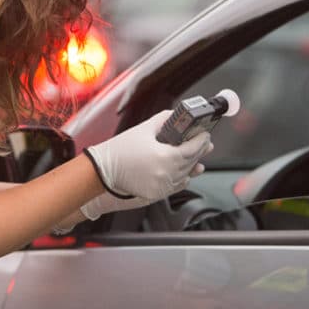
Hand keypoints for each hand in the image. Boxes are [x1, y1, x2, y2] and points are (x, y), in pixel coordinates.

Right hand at [85, 110, 211, 201]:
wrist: (103, 169)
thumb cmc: (120, 149)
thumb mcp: (143, 129)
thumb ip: (163, 120)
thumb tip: (175, 115)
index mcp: (166, 156)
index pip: (193, 148)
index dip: (202, 140)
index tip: (205, 134)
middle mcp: (167, 173)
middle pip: (191, 162)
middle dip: (199, 151)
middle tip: (205, 144)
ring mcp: (162, 186)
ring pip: (185, 175)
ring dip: (192, 166)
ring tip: (198, 160)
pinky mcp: (156, 194)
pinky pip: (175, 186)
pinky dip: (182, 179)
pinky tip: (185, 174)